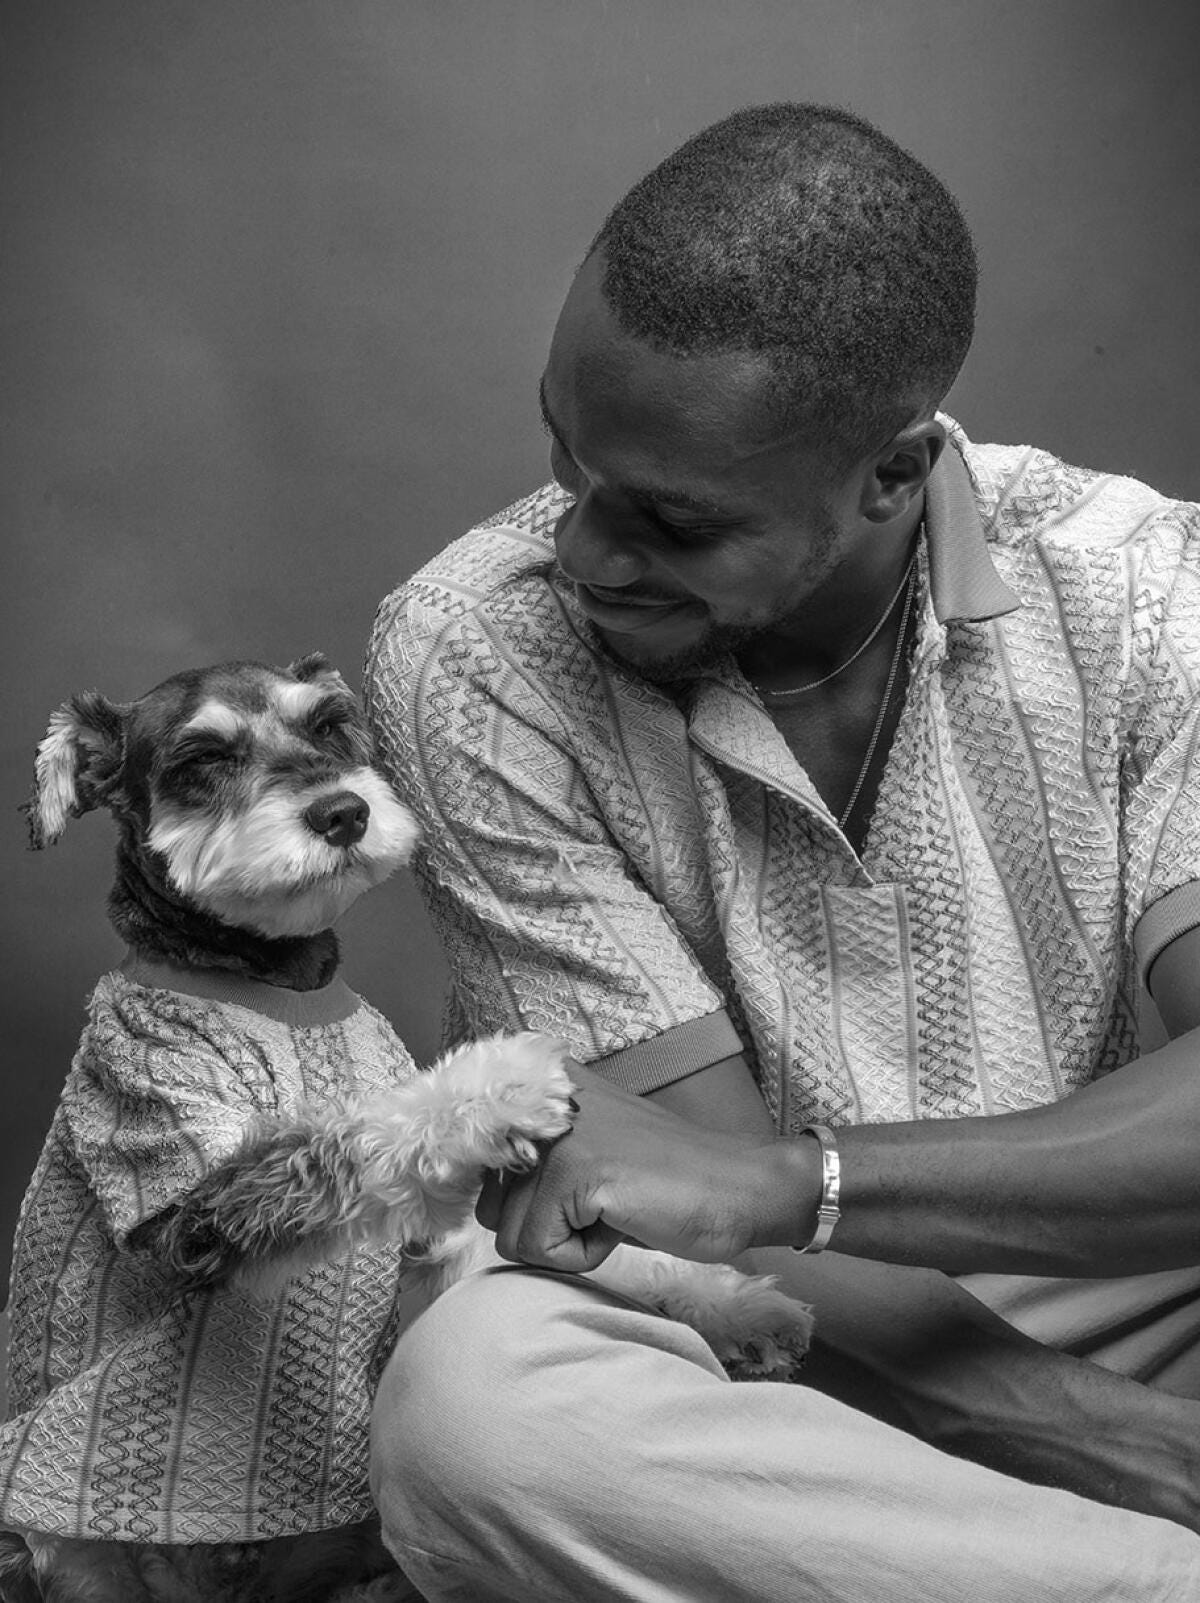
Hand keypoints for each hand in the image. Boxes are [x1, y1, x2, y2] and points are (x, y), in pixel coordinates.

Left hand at [475, 1063, 810, 1271]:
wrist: (743, 1189)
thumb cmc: (667, 1181)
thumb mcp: (587, 1152)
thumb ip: (531, 1160)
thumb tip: (471, 1199)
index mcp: (542, 1083)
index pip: (475, 1161)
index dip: (513, 1200)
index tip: (570, 1194)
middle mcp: (541, 1095)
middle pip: (489, 1206)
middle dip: (542, 1227)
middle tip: (603, 1204)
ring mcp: (557, 1132)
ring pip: (510, 1235)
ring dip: (564, 1243)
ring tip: (616, 1209)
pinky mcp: (576, 1171)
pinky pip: (540, 1250)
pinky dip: (582, 1255)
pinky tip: (624, 1220)